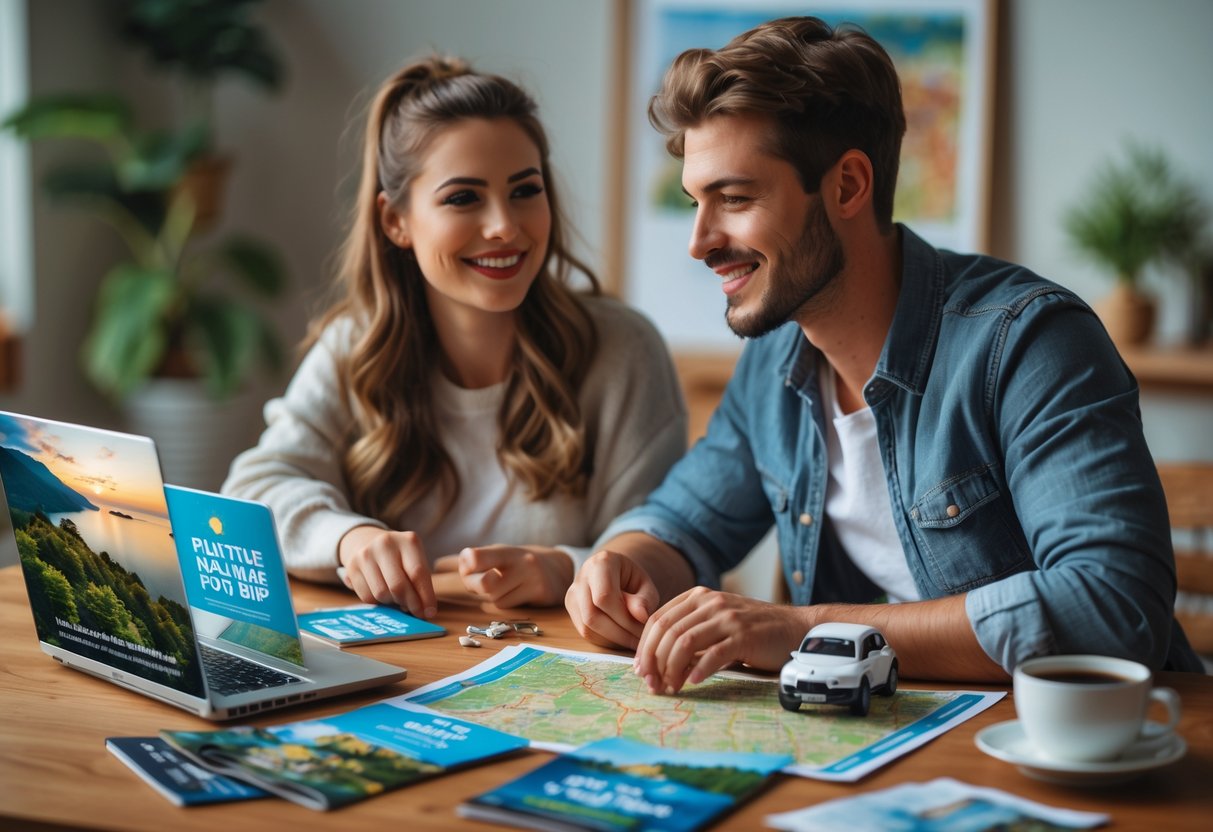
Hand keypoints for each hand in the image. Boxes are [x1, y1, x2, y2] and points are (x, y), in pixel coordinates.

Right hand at [337, 526, 436, 617]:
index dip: (425, 597)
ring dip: (393, 602)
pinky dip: (378, 602)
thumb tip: (425, 611)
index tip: (430, 612)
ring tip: (398, 597)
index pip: (418, 573)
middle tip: (416, 612)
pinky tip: (383, 594)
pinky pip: (367, 597)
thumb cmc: (399, 556)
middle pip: (398, 585)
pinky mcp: (351, 567)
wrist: (367, 541)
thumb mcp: (415, 560)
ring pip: (382, 593)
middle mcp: (385, 544)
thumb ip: (420, 582)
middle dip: (410, 604)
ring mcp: (366, 554)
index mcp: (408, 541)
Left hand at [454, 545, 573, 607]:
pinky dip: (505, 604)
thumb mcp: (498, 555)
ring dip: (492, 597)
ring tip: (503, 587)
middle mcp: (520, 561)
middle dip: (476, 586)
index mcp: (505, 550)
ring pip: (495, 598)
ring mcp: (531, 578)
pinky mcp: (541, 593)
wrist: (557, 570)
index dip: (466, 566)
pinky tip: (515, 595)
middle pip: (484, 584)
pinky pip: (509, 607)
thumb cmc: (518, 564)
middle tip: (479, 583)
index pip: (477, 557)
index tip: (467, 566)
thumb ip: (472, 560)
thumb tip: (437, 564)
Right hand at [565, 549, 660, 649]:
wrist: (615, 574)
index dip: (624, 618)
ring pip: (587, 627)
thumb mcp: (645, 585)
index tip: (643, 629)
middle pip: (592, 615)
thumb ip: (645, 599)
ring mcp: (572, 593)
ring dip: (612, 639)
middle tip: (639, 641)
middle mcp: (581, 577)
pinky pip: (585, 631)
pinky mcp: (571, 608)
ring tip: (632, 640)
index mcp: (601, 563)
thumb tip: (641, 616)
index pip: (604, 596)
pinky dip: (605, 640)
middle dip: (618, 633)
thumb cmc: (632, 580)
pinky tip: (620, 637)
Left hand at [634, 587, 806, 693]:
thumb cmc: (753, 631)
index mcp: (699, 597)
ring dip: (671, 668)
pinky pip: (714, 654)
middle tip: (652, 684)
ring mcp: (728, 618)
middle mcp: (711, 603)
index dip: (644, 646)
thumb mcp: (717, 624)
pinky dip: (699, 670)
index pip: (658, 619)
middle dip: (654, 661)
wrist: (795, 628)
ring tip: (670, 687)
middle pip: (667, 631)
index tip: (640, 670)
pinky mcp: (745, 636)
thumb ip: (691, 635)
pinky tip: (692, 683)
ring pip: (685, 642)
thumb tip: (657, 665)